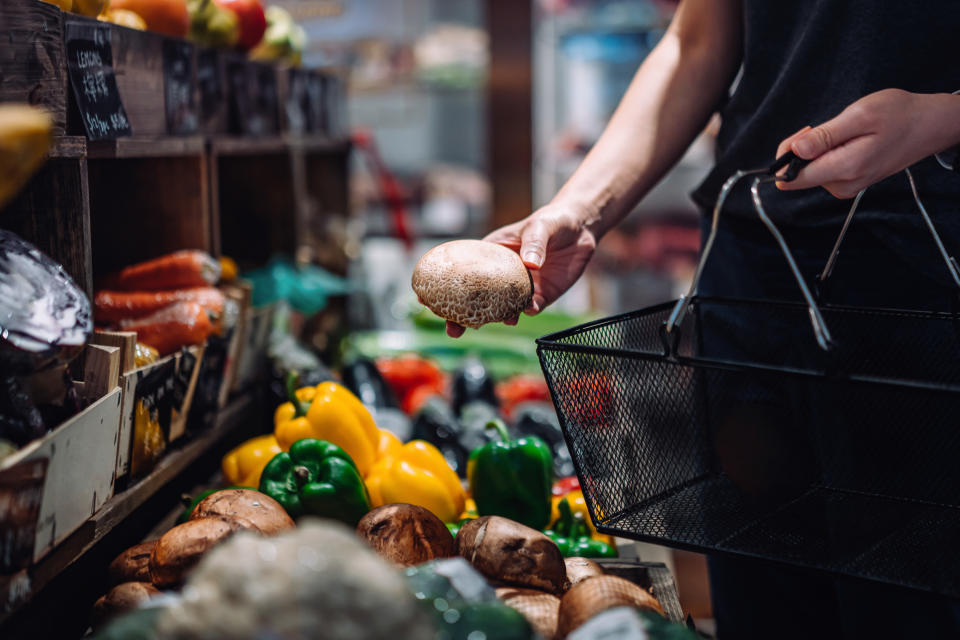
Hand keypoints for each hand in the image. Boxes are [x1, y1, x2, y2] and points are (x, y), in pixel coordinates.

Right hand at [445, 203, 597, 337]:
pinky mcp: (542, 296)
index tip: (425, 299)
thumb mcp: (539, 226)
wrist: (580, 229)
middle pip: (477, 299)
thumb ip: (534, 244)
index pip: (462, 273)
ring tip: (498, 321)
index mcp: (491, 256)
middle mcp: (503, 276)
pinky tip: (528, 310)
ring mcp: (521, 288)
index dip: (443, 287)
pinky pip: (531, 308)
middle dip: (463, 317)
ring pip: (501, 309)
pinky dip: (528, 312)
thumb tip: (531, 265)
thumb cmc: (552, 221)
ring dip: (496, 319)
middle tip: (452, 330)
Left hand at [777, 89, 959, 197]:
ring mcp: (845, 186)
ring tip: (842, 132)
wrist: (929, 125)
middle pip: (798, 175)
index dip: (786, 156)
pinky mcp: (848, 183)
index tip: (803, 135)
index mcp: (844, 170)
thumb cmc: (899, 115)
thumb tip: (795, 151)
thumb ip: (825, 136)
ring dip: (816, 150)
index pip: (792, 178)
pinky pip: (823, 170)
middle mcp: (842, 185)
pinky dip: (826, 153)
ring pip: (810, 172)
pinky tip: (846, 140)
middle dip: (802, 149)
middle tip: (823, 127)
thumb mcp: (860, 115)